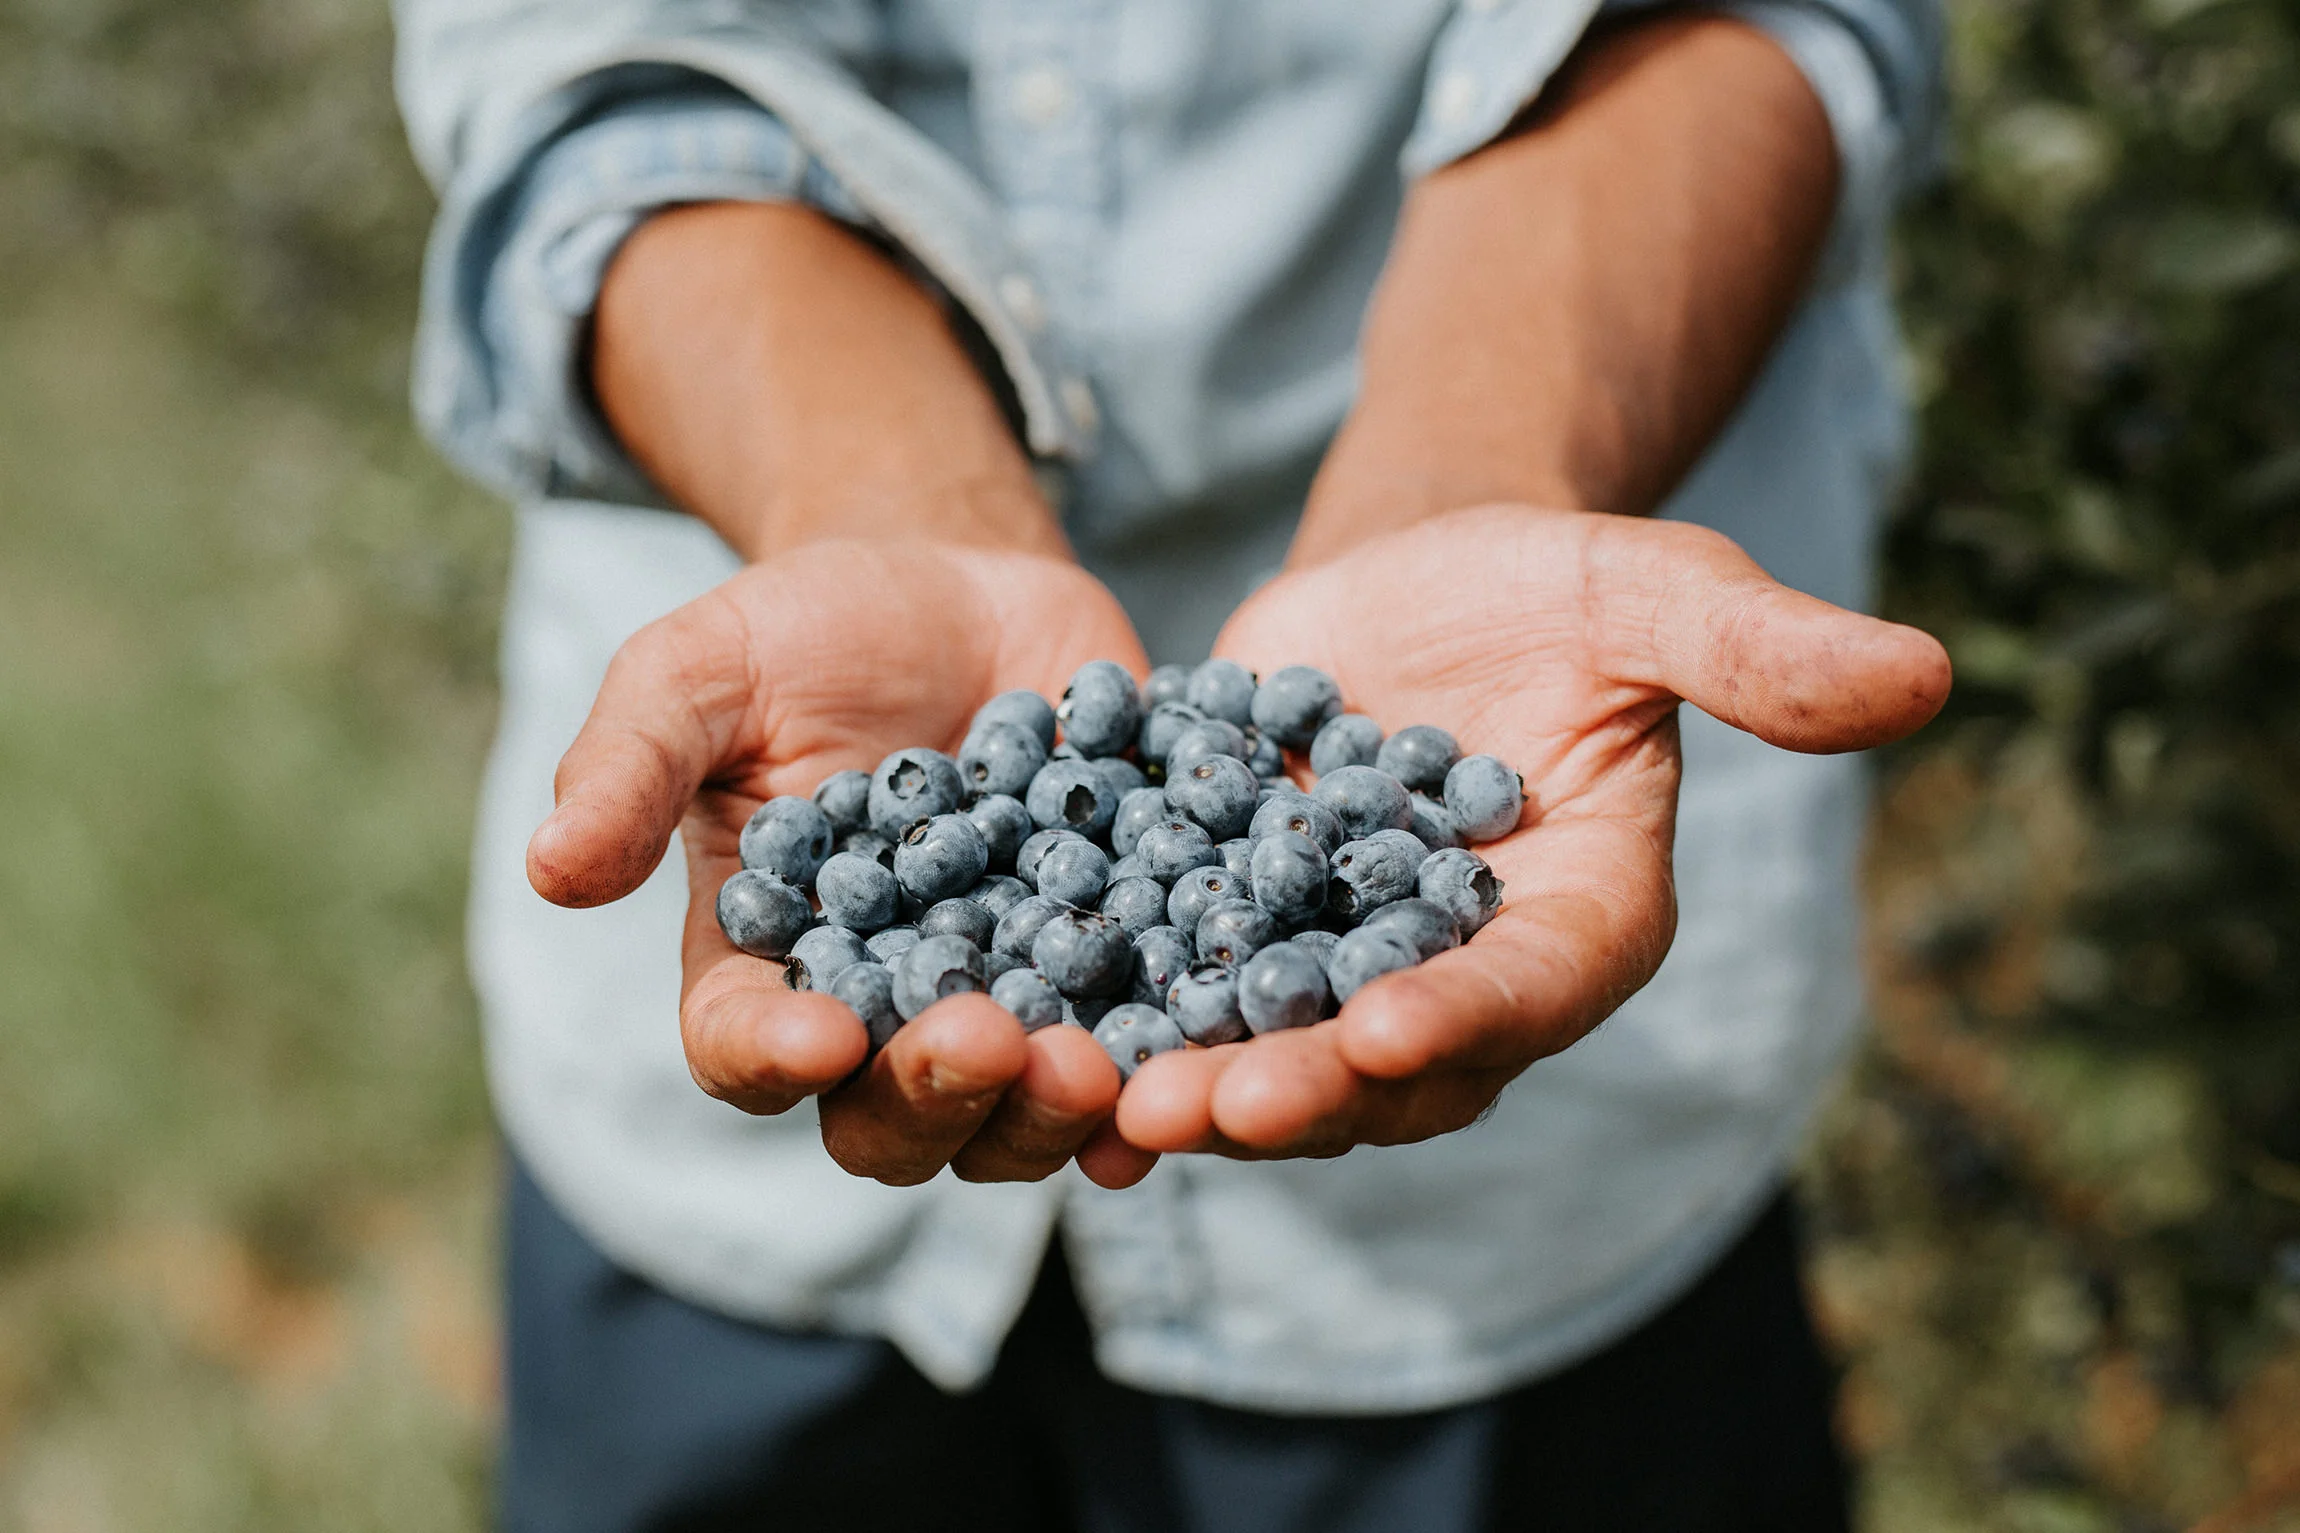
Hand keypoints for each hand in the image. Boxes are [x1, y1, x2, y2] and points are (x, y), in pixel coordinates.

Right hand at [527, 538, 1159, 1188]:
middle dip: (936, 1098)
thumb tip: (546, 867)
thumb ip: (629, 762)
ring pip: (1015, 1114)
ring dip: (1051, 1108)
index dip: (771, 1054)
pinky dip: (1158, 1072)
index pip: (743, 1043)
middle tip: (985, 1041)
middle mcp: (880, 1012)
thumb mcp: (701, 668)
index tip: (814, 1033)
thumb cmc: (805, 632)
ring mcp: (1004, 1000)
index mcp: (763, 961)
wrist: (961, 587)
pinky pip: (1136, 1050)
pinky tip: (1187, 1066)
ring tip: (1093, 1060)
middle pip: (891, 1118)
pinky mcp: (1112, 968)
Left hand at [1115, 505, 1950, 1159]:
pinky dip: (1129, 1028)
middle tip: (1218, 1107)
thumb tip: (1929, 677)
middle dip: (1311, 1092)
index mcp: (1580, 921)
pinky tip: (1050, 1051)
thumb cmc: (1550, 581)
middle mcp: (1466, 977)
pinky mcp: (1243, 937)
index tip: (1384, 1031)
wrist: (1415, 579)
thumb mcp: (1652, 590)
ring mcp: (1347, 971)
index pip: (1532, 990)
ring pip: (1280, 1056)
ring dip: (1204, 1090)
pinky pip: (1189, 1000)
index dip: (1466, 1019)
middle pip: (1394, 1061)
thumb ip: (1760, 647)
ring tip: (1118, 1104)